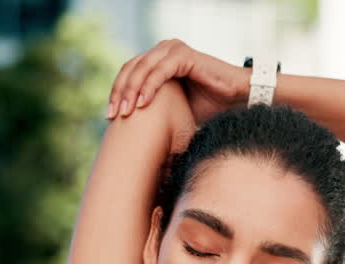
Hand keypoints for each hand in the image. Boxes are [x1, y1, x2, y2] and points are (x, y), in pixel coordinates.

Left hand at [105, 39, 248, 125]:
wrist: (235, 100)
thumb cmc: (207, 106)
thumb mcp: (172, 108)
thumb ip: (152, 109)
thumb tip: (130, 132)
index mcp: (157, 60)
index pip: (128, 73)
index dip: (117, 93)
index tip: (109, 117)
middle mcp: (163, 50)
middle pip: (130, 69)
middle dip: (119, 93)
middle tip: (112, 115)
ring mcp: (172, 50)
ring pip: (142, 69)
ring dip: (131, 91)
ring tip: (125, 112)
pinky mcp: (183, 55)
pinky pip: (159, 71)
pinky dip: (149, 87)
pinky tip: (142, 104)